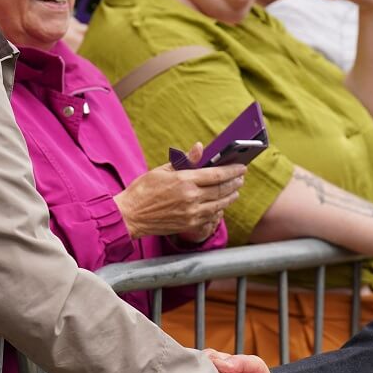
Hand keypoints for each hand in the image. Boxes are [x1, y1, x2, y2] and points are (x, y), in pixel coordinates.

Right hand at [115, 145, 244, 239]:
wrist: (130, 216)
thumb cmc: (144, 190)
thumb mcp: (162, 170)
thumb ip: (185, 160)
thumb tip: (200, 147)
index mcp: (184, 181)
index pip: (216, 174)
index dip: (232, 170)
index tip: (242, 167)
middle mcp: (191, 198)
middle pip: (221, 189)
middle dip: (235, 182)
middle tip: (241, 177)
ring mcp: (191, 213)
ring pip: (220, 204)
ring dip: (231, 196)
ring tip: (236, 190)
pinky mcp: (189, 225)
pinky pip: (211, 217)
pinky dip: (220, 209)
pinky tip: (222, 204)